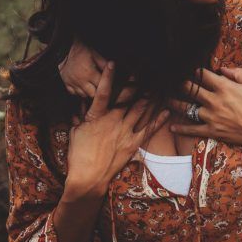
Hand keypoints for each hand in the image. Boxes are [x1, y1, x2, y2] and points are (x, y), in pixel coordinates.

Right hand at [59, 40, 107, 97]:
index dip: (106, 86)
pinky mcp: (66, 83)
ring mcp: (72, 83)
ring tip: (92, 85)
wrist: (66, 49)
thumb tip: (113, 70)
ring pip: (83, 95)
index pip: (102, 86)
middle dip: (98, 91)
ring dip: (89, 92)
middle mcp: (80, 80)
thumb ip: (105, 64)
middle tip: (100, 86)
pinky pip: (74, 93)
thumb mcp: (96, 55)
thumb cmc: (82, 51)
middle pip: (93, 94)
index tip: (109, 85)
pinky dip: (79, 91)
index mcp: (89, 73)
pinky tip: (83, 86)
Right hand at [64, 63, 168, 199]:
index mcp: (96, 116)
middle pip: (126, 98)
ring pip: (140, 110)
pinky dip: (158, 120)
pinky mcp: (132, 144)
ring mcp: (124, 132)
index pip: (103, 92)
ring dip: (149, 97)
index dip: (108, 76)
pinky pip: (148, 130)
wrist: (88, 177)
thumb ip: (80, 117)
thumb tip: (80, 105)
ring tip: (157, 84)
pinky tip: (166, 111)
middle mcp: (113, 121)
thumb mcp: (75, 132)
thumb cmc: (78, 155)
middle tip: (144, 71)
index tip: (114, 63)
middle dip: (135, 83)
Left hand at [169, 67, 241, 151]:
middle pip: (191, 89)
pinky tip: (172, 127)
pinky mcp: (212, 131)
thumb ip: (238, 73)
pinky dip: (181, 128)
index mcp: (224, 87)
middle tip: (174, 81)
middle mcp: (214, 100)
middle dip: (181, 83)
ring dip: (175, 103)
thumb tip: (222, 69)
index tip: (191, 70)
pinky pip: (192, 129)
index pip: (203, 75)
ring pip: (187, 108)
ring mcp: (211, 116)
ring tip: (167, 99)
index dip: (195, 71)